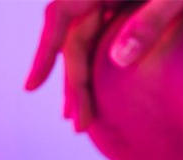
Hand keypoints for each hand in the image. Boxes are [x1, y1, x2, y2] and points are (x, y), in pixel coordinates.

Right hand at [25, 0, 182, 131]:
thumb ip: (151, 21)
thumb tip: (119, 61)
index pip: (61, 17)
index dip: (45, 55)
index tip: (31, 87)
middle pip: (75, 37)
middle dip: (73, 81)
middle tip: (76, 124)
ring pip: (88, 40)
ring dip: (83, 78)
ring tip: (82, 116)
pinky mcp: (129, 4)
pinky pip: (104, 37)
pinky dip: (99, 65)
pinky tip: (100, 88)